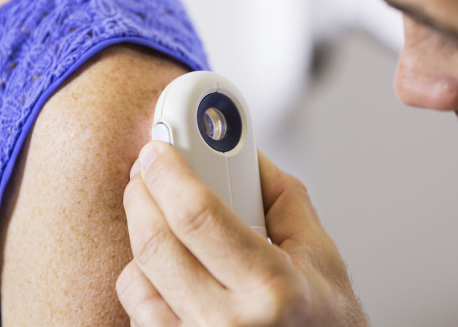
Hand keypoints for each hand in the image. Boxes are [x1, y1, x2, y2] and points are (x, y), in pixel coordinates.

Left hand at [116, 142, 367, 326]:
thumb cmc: (322, 322)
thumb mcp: (319, 253)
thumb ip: (279, 194)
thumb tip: (239, 148)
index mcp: (271, 289)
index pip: (198, 216)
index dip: (169, 172)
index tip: (159, 149)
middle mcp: (227, 323)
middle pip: (154, 242)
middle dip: (142, 193)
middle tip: (148, 173)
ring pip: (134, 276)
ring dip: (142, 239)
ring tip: (166, 226)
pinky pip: (136, 308)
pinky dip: (146, 280)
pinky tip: (173, 271)